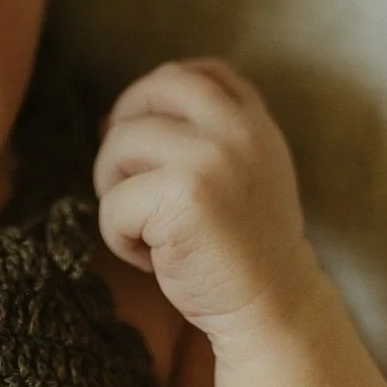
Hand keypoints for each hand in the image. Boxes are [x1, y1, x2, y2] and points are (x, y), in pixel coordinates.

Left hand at [94, 59, 321, 356]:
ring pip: (118, 145)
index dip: (156, 95)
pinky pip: (113, 203)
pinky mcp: (182, 198)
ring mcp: (211, 160)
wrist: (275, 313)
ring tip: (147, 228)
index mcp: (253, 122)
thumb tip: (111, 118)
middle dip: (122, 129)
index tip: (149, 133)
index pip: (197, 73)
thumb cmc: (242, 244)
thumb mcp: (243, 170)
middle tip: (129, 179)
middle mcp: (236, 131)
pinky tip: (152, 258)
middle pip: (148, 93)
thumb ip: (204, 130)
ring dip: (114, 190)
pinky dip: (118, 235)